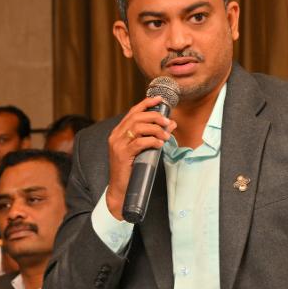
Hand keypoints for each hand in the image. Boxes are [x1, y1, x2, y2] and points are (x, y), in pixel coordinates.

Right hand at [104, 96, 174, 218]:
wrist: (120, 189)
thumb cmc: (132, 169)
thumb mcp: (143, 149)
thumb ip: (153, 135)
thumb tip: (171, 123)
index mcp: (119, 132)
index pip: (132, 112)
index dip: (146, 103)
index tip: (159, 99)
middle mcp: (116, 136)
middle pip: (136, 117)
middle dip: (154, 117)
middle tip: (167, 122)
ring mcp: (117, 145)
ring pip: (138, 127)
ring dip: (155, 129)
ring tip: (165, 135)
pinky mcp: (122, 155)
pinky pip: (139, 142)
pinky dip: (152, 141)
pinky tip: (159, 144)